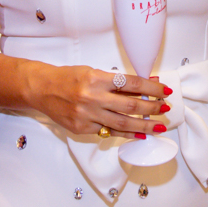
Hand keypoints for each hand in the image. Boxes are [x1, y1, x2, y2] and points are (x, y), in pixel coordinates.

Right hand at [27, 64, 165, 137]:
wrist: (42, 89)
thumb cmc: (68, 78)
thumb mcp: (93, 72)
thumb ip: (117, 82)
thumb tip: (144, 86)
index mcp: (96, 78)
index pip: (131, 84)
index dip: (151, 88)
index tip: (164, 91)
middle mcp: (92, 97)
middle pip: (130, 105)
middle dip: (152, 108)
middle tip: (165, 108)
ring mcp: (86, 115)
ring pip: (122, 123)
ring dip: (144, 125)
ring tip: (159, 126)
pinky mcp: (82, 128)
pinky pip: (108, 132)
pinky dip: (126, 134)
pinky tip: (139, 134)